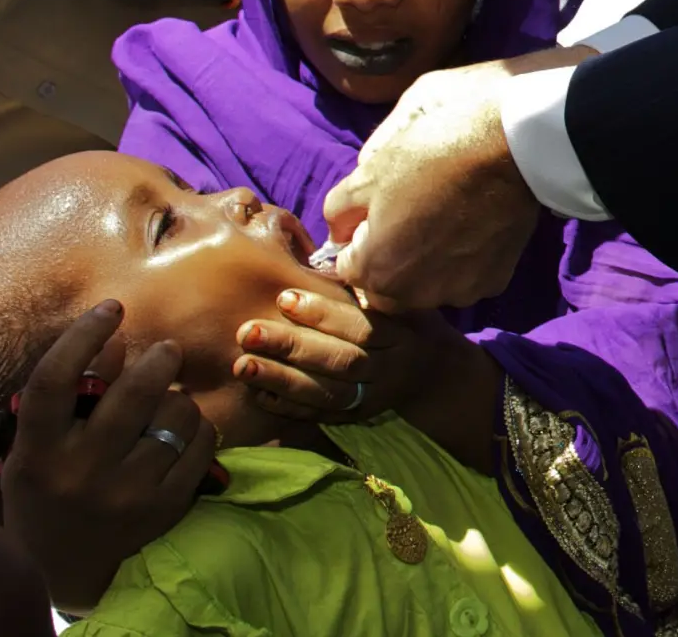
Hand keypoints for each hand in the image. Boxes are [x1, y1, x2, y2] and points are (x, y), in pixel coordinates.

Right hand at [0, 301, 217, 615]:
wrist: (60, 568)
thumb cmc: (47, 486)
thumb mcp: (40, 442)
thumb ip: (73, 390)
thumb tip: (115, 335)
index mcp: (39, 451)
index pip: (56, 379)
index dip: (84, 334)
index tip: (112, 307)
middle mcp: (80, 473)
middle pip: (133, 393)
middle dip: (160, 359)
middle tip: (168, 351)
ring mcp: (125, 495)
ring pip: (175, 416)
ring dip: (179, 398)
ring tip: (169, 403)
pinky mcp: (162, 511)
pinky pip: (200, 447)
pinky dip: (199, 428)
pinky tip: (185, 430)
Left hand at [233, 286, 450, 420]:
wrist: (434, 374)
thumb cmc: (409, 321)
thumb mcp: (402, 299)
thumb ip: (369, 287)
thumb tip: (331, 260)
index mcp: (398, 333)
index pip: (358, 325)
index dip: (322, 313)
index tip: (283, 297)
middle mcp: (386, 369)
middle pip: (338, 360)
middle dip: (291, 347)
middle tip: (248, 332)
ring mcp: (371, 398)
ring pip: (326, 393)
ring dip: (282, 380)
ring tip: (243, 365)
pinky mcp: (356, 417)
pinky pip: (322, 416)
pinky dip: (290, 409)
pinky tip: (259, 395)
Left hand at [323, 47, 594, 308]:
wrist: (511, 144)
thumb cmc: (433, 152)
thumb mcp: (370, 170)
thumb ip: (340, 210)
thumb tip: (340, 230)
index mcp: (378, 272)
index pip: (347, 269)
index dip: (354, 237)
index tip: (371, 211)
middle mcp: (417, 296)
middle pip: (387, 283)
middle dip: (387, 254)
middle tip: (403, 209)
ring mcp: (460, 291)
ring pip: (427, 282)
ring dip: (424, 258)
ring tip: (438, 210)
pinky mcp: (495, 279)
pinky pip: (464, 274)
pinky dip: (460, 256)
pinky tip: (468, 219)